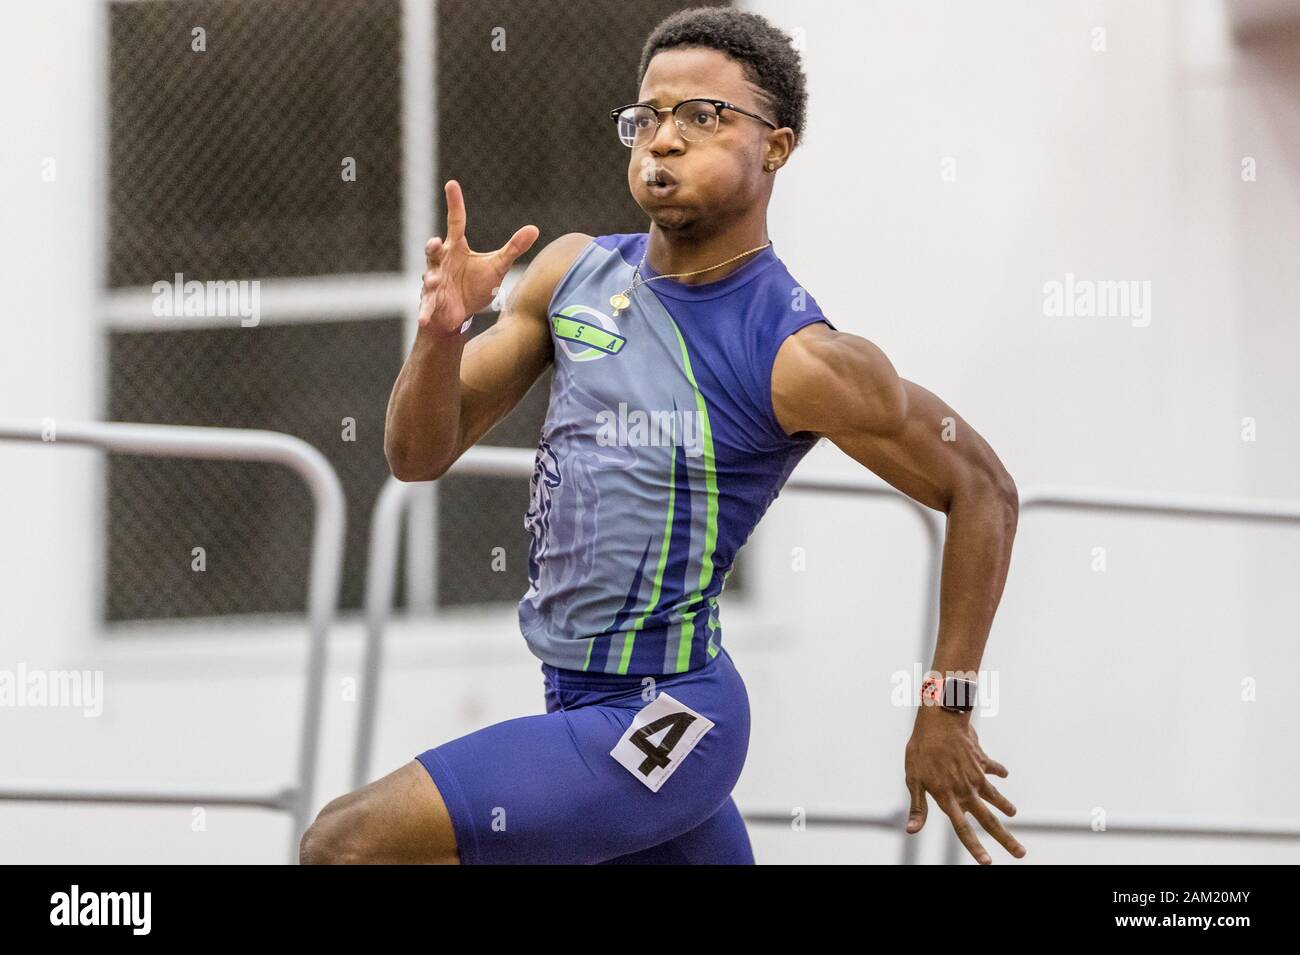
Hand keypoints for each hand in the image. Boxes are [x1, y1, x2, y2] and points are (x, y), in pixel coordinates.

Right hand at [418, 179, 538, 333]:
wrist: (460, 313)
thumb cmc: (475, 285)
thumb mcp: (497, 266)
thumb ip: (513, 248)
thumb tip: (534, 228)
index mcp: (456, 248)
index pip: (456, 222)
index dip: (454, 204)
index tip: (451, 185)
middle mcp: (442, 261)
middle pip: (434, 250)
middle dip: (432, 247)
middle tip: (435, 242)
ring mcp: (434, 281)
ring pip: (429, 277)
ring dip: (430, 280)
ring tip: (433, 282)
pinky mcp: (431, 302)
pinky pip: (426, 305)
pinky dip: (424, 312)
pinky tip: (424, 319)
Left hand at [903, 709, 1025, 863]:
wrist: (940, 720)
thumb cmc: (921, 750)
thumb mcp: (913, 779)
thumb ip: (918, 807)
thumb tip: (912, 831)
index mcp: (948, 797)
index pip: (963, 829)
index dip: (975, 847)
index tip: (988, 862)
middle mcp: (965, 790)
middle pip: (988, 820)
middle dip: (1005, 838)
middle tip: (1021, 853)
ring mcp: (975, 776)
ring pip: (995, 797)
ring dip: (1005, 805)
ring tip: (1013, 814)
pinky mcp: (980, 761)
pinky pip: (992, 769)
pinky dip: (998, 771)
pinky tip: (1004, 774)